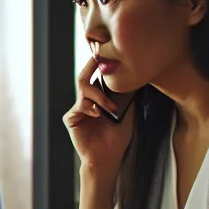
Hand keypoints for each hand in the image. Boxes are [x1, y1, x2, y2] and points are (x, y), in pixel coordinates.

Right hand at [65, 55, 136, 176]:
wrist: (107, 157)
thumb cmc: (118, 136)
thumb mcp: (127, 111)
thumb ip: (126, 94)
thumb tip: (137, 73)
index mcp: (98, 97)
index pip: (97, 76)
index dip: (101, 64)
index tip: (108, 50)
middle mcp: (86, 100)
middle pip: (85, 76)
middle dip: (92, 65)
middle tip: (99, 55)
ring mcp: (78, 108)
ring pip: (83, 89)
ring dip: (99, 96)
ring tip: (110, 108)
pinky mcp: (71, 118)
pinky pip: (79, 106)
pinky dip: (90, 108)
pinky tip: (98, 114)